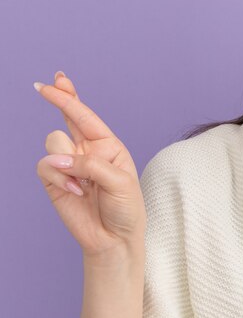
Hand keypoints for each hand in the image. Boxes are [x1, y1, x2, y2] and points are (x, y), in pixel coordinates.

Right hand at [35, 72, 145, 258]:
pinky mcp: (55, 180)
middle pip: (67, 118)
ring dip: (68, 161)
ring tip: (85, 184)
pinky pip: (46, 166)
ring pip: (54, 142)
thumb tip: (58, 158)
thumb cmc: (125, 208)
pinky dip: (61, 178)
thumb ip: (91, 165)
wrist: (115, 238)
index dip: (69, 98)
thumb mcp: (119, 182)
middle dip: (58, 99)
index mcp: (108, 146)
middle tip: (43, 86)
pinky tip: (77, 192)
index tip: (56, 79)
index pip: (86, 117)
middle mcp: (87, 151)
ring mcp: (70, 165)